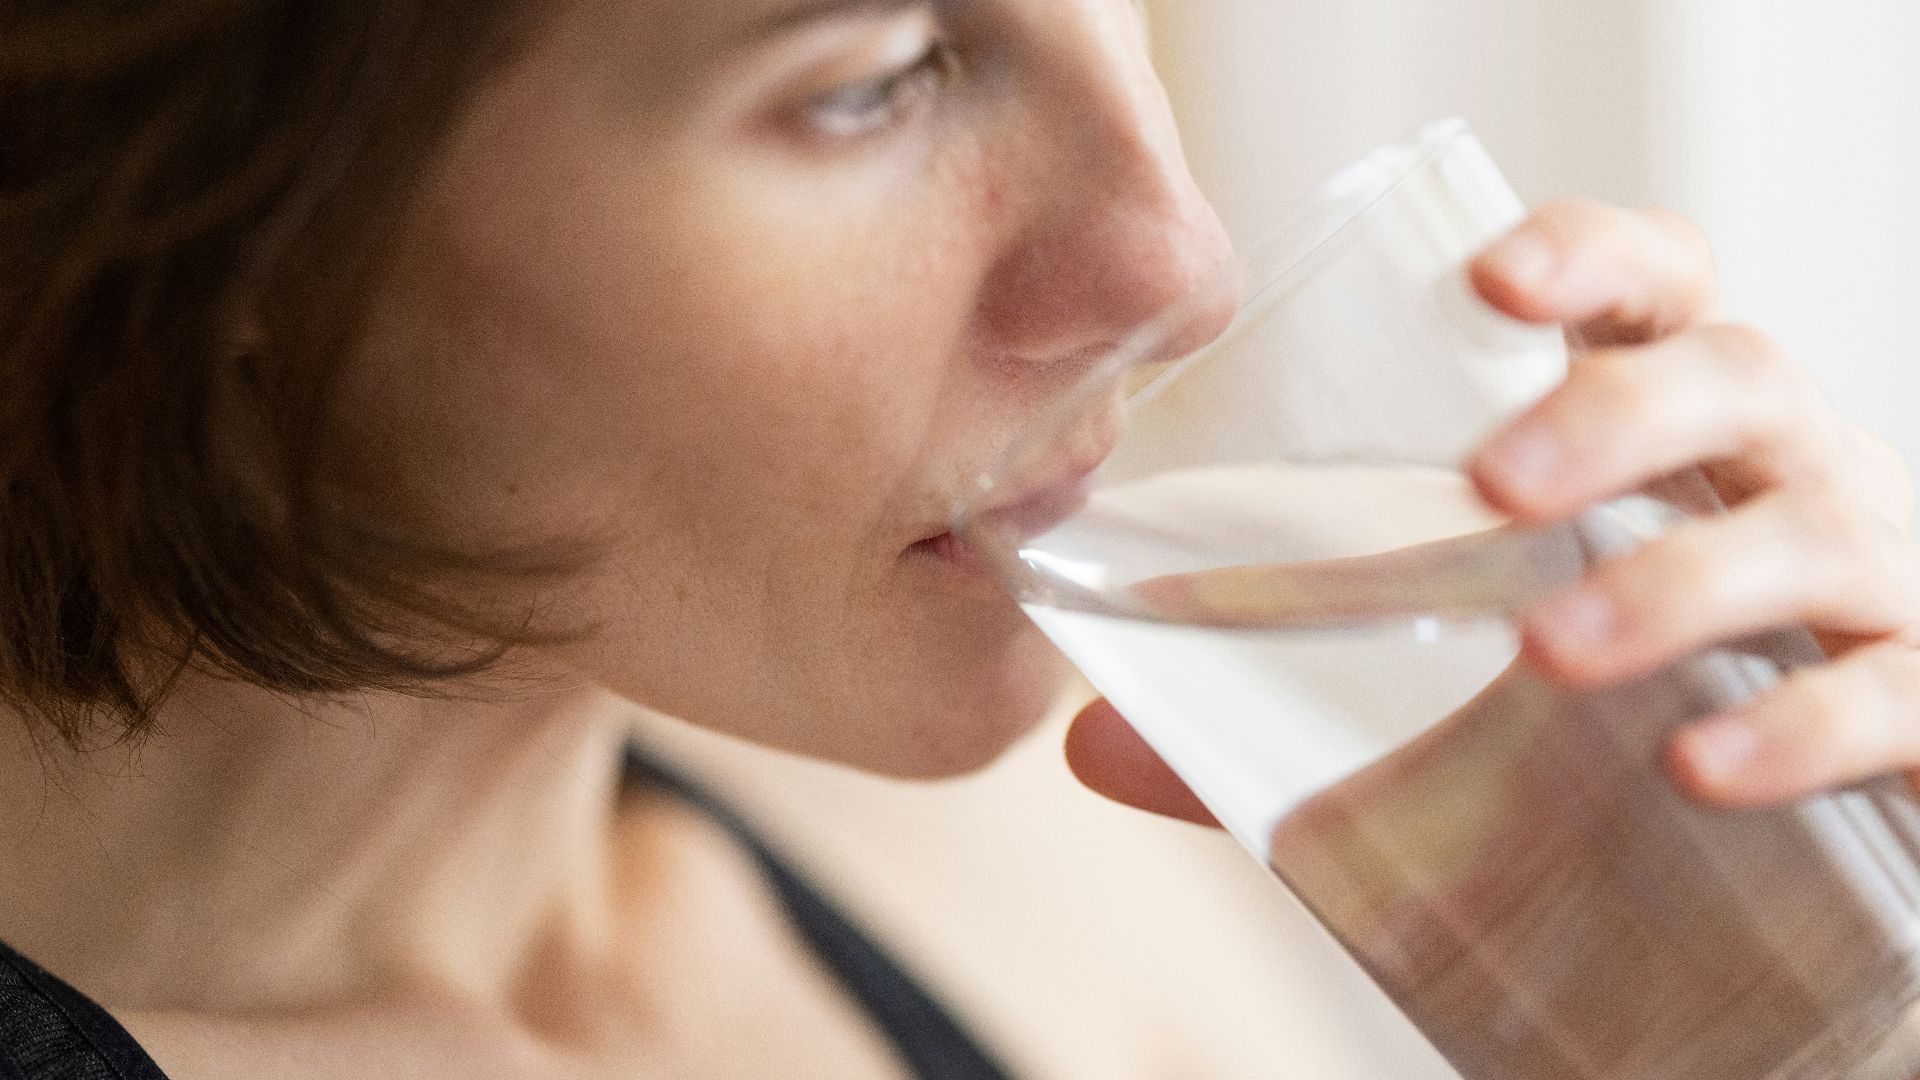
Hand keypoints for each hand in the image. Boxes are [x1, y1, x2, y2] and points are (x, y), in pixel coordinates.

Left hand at [1066, 199, 1917, 821]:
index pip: (1655, 291)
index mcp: (1668, 438)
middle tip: (1492, 482)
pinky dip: (1801, 726)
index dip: (1590, 257)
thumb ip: (1288, 703)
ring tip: (1552, 643)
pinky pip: (1891, 698)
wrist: (1812, 856)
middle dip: (1617, 411)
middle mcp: (1781, 480)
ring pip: (1813, 528)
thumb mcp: (1464, 685)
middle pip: (1738, 374)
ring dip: (1680, 576)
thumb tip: (1093, 740)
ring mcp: (1869, 589)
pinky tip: (1702, 762)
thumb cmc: (1621, 713)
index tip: (1489, 279)